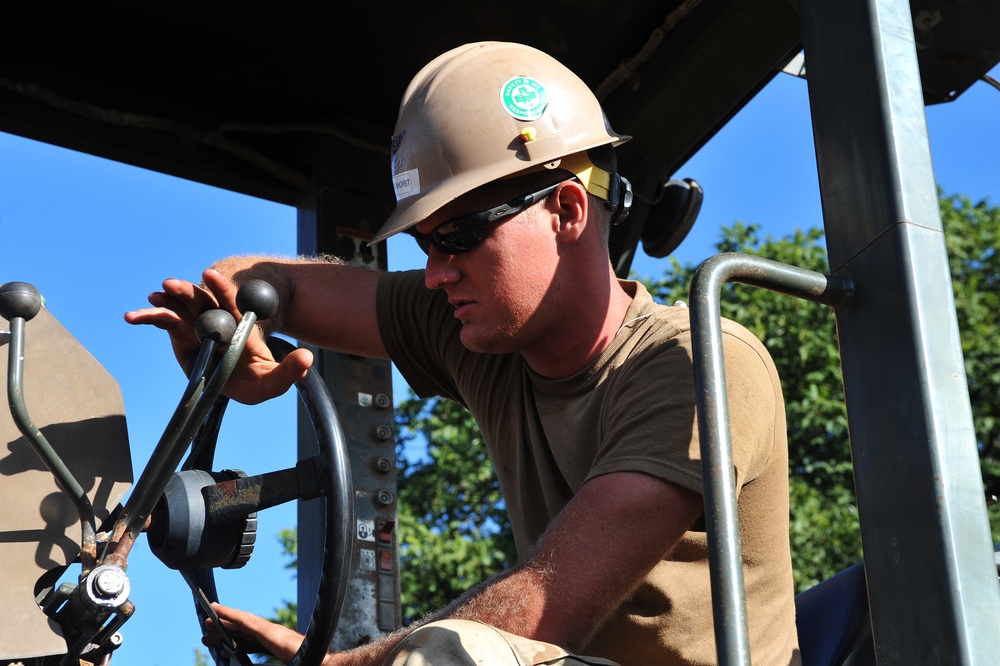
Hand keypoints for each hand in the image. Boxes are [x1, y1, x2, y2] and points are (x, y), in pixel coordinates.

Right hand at [125, 268, 312, 403]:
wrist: (240, 384)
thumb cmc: (258, 380)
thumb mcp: (275, 381)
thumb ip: (290, 372)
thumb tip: (307, 358)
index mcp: (240, 325)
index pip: (232, 302)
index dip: (222, 289)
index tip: (210, 275)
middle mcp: (217, 320)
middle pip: (201, 300)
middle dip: (187, 291)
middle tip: (171, 285)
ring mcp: (197, 325)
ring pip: (181, 307)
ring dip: (166, 301)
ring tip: (154, 298)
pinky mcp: (181, 335)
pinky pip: (164, 322)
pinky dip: (149, 318)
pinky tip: (133, 317)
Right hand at [203, 603, 303, 662]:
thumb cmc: (312, 661)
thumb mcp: (291, 663)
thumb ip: (267, 660)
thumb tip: (249, 638)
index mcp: (277, 638)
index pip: (249, 622)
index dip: (230, 615)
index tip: (213, 607)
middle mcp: (278, 635)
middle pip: (247, 626)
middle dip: (225, 625)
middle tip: (204, 628)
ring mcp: (280, 640)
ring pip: (252, 634)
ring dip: (233, 635)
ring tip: (213, 639)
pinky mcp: (283, 647)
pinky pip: (259, 642)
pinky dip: (244, 642)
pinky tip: (236, 647)